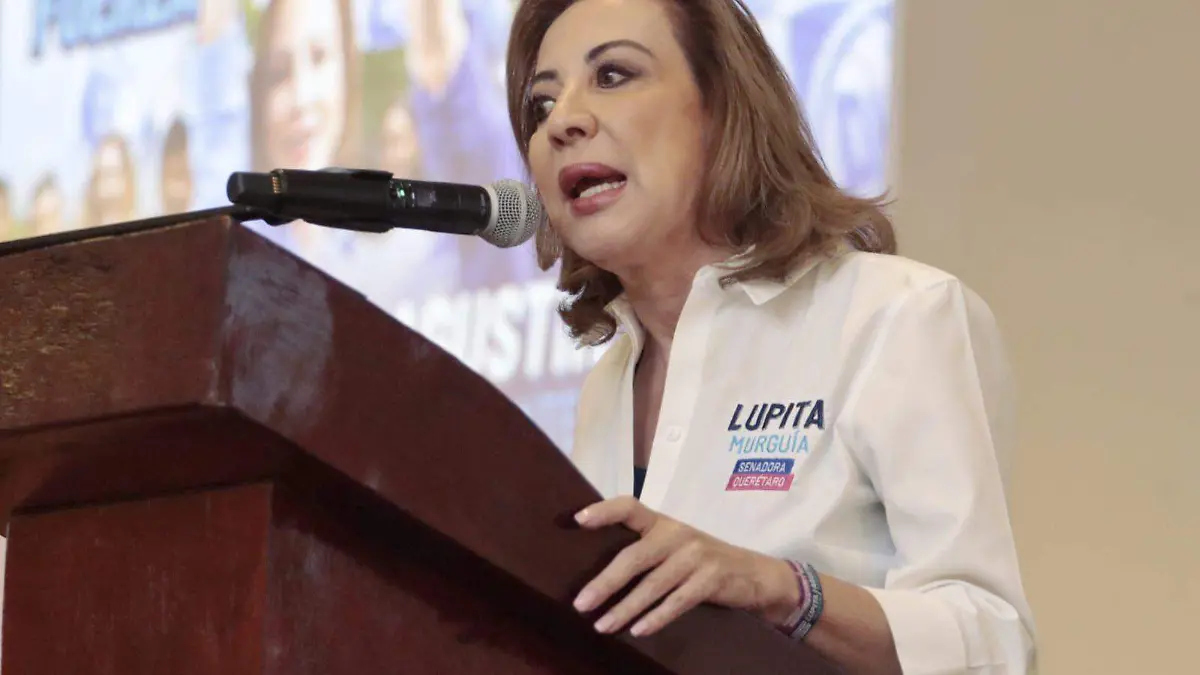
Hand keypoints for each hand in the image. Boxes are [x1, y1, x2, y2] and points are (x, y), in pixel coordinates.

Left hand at [572, 496, 798, 636]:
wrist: (754, 573)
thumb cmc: (701, 560)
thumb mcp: (674, 545)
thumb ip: (644, 549)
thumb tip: (596, 573)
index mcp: (662, 522)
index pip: (630, 506)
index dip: (604, 511)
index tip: (578, 520)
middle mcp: (677, 534)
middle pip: (634, 556)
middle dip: (605, 582)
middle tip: (581, 604)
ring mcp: (695, 556)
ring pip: (652, 585)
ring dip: (625, 608)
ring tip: (602, 625)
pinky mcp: (711, 579)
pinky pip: (677, 601)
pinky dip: (656, 617)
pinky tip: (638, 630)